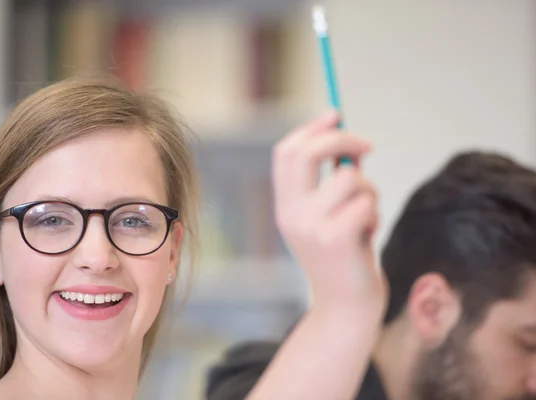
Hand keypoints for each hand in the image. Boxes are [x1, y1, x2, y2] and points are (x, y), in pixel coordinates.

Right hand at [272, 111, 387, 317]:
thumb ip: (331, 183)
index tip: (335, 115)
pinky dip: (374, 212)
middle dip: (342, 139)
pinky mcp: (336, 238)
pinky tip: (368, 235)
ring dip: (368, 190)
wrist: (345, 306)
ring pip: (349, 177)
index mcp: (284, 206)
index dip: (311, 129)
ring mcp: (311, 226)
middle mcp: (291, 214)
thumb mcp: (327, 217)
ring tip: (367, 215)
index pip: (285, 153)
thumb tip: (352, 144)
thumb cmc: (343, 257)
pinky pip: (365, 201)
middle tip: (367, 146)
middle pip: (307, 153)